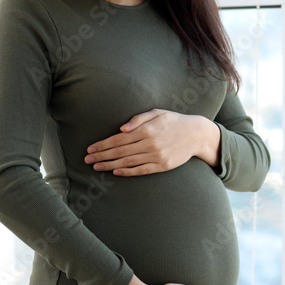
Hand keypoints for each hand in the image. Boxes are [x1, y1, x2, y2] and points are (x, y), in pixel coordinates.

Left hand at [84, 109, 220, 175]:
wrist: (197, 134)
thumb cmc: (174, 121)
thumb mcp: (158, 113)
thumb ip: (138, 119)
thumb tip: (121, 129)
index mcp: (147, 129)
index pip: (118, 139)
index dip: (102, 144)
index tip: (90, 149)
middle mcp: (150, 144)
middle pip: (120, 152)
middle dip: (101, 156)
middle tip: (87, 160)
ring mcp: (156, 156)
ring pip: (128, 162)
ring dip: (109, 165)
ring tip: (96, 167)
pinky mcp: (162, 166)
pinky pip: (141, 170)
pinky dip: (127, 172)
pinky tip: (115, 172)